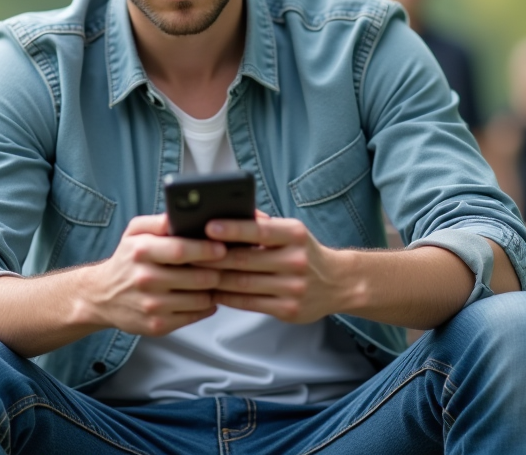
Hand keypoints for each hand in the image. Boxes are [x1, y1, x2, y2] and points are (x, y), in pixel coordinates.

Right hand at [82, 214, 225, 335]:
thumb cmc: (126, 260)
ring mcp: (152, 306)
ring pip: (201, 299)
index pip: (182, 250)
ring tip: (212, 280)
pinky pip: (195, 315)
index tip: (222, 247)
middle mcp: (145, 280)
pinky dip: (205, 306)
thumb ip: (158, 221)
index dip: (206, 249)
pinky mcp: (157, 326)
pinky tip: (201, 296)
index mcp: (141, 252)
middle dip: (217, 271)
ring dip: (213, 289)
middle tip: (225, 266)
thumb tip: (181, 214)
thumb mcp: (134, 232)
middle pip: (198, 277)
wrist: (102, 296)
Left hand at [203, 215, 352, 323]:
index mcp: (295, 235)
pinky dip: (226, 297)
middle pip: (245, 260)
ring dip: (214, 278)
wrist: (339, 283)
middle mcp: (296, 261)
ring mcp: (293, 288)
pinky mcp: (288, 310)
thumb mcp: (291, 231)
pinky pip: (248, 303)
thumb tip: (229, 214)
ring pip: (243, 284)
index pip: (260, 230)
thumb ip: (263, 224)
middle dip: (213, 257)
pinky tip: (211, 291)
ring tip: (192, 272)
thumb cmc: (304, 252)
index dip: (233, 229)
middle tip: (187, 253)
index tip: (208, 226)